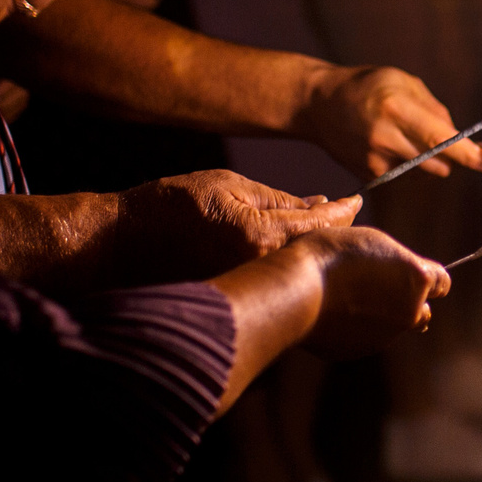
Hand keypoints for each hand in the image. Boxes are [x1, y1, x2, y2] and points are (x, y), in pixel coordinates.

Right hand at [107, 170, 358, 282]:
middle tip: (347, 215)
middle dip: (333, 233)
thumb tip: (318, 206)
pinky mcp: (237, 295)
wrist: (124, 243)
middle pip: (314, 251)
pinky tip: (292, 251)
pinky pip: (275, 279)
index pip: (319, 225)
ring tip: (324, 230)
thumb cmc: (172, 206)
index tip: (357, 200)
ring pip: (297, 266)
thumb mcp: (228, 186)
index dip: (342, 211)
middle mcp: (259, 267)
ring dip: (313, 249)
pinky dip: (288, 264)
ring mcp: (248, 285)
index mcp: (260, 236)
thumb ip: (277, 199)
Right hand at [284, 225, 450, 356]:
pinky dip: (355, 328)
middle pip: (423, 311)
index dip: (428, 278)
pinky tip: (332, 310)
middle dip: (409, 303)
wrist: (298, 289)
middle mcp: (409, 312)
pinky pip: (364, 337)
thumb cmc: (332, 255)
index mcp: (417, 279)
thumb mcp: (371, 241)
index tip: (416, 274)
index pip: (442, 282)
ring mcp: (386, 336)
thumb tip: (400, 271)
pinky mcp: (360, 350)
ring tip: (346, 294)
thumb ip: (397, 260)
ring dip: (379, 315)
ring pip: (391, 326)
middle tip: (381, 287)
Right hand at [299, 65, 481, 181]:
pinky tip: (384, 142)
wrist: (318, 104)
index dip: (469, 154)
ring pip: (422, 170)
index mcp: (397, 108)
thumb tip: (457, 136)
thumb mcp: (402, 81)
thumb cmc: (366, 86)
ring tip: (399, 131)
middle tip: (436, 135)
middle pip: (437, 162)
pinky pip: (403, 174)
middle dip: (448, 154)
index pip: (441, 138)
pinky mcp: (367, 173)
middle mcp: (386, 137)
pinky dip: (404, 161)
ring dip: (425, 157)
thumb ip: (433, 108)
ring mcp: (374, 159)